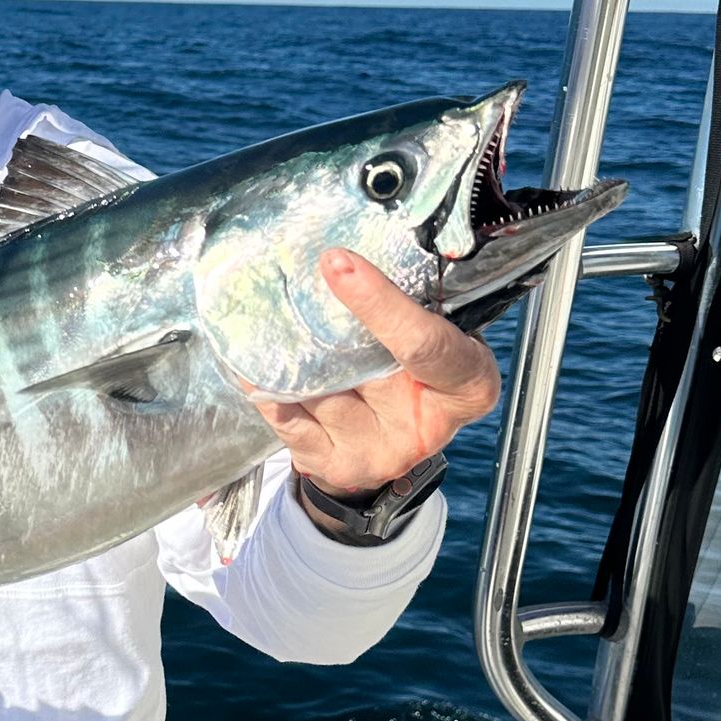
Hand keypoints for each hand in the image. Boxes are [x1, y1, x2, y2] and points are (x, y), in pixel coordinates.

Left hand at [251, 249, 500, 496]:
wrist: (396, 432)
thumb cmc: (419, 366)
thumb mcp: (434, 330)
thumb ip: (408, 303)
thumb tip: (344, 252)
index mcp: (467, 384)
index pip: (424, 344)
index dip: (380, 304)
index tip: (337, 262)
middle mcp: (428, 427)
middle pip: (362, 367)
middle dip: (319, 324)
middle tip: (280, 279)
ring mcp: (382, 452)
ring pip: (320, 392)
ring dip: (288, 354)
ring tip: (263, 314)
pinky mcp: (339, 467)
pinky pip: (290, 420)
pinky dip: (268, 387)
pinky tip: (253, 362)